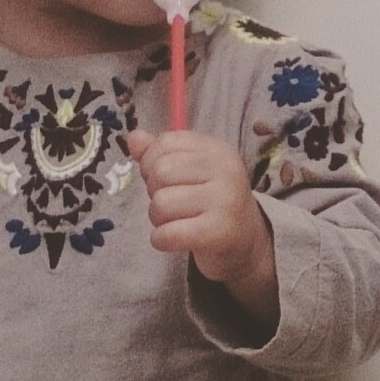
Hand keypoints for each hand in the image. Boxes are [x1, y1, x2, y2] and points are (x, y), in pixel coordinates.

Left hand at [125, 127, 279, 328]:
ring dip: (158, 219)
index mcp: (217, 150)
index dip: (152, 163)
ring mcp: (225, 201)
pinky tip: (173, 239)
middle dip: (155, 193)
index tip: (168, 181)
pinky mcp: (218, 232)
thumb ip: (160, 153)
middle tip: (173, 205)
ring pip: (161, 203)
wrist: (246, 242)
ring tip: (176, 222)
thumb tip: (133, 138)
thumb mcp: (191, 171)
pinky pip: (168, 234)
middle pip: (160, 172)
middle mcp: (225, 170)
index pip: (165, 143)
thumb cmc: (212, 202)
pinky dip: (161, 240)